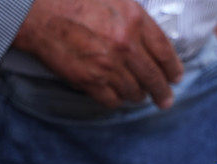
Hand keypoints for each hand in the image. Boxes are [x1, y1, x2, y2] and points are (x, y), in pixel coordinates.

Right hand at [13, 0, 183, 108]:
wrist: (39, 14)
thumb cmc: (74, 0)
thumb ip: (134, 18)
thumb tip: (149, 39)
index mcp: (135, 21)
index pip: (165, 52)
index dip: (173, 68)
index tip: (176, 77)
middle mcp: (126, 46)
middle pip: (153, 77)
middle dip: (162, 91)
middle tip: (165, 99)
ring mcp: (109, 66)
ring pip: (134, 92)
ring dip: (138, 96)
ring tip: (139, 96)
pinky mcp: (91, 82)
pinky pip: (113, 100)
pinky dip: (117, 100)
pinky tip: (118, 97)